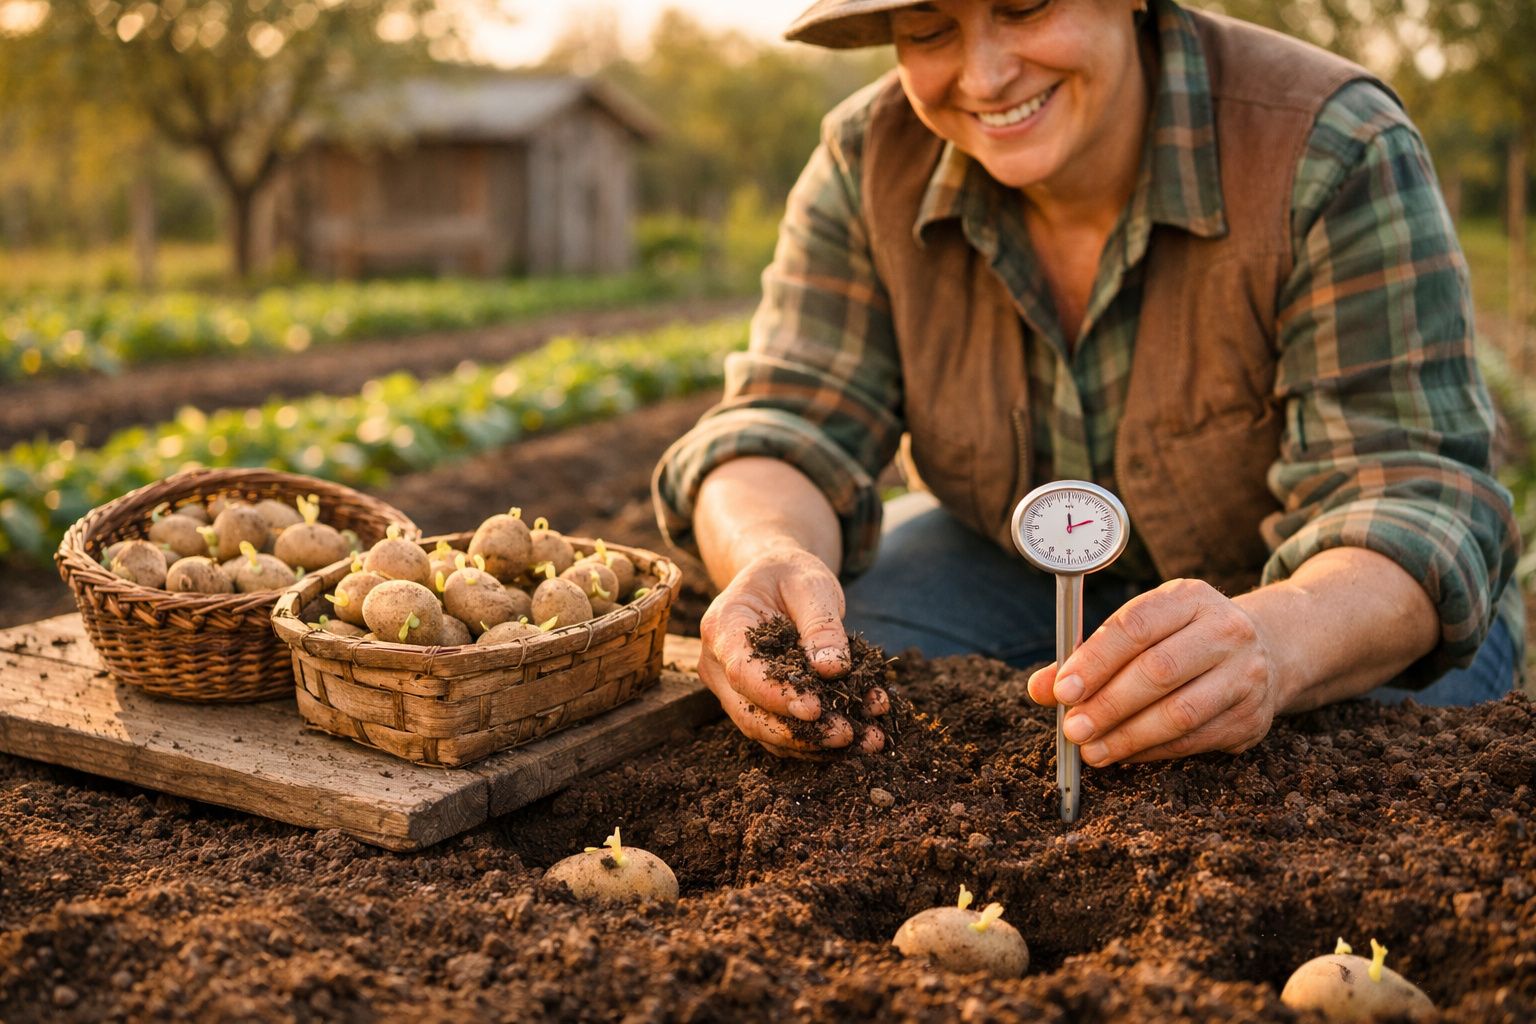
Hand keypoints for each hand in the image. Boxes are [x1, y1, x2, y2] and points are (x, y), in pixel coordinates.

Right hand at [698, 546, 887, 758]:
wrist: (776, 577)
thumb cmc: (790, 574)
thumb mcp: (811, 583)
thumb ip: (822, 624)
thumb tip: (833, 669)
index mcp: (722, 626)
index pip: (743, 672)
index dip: (777, 696)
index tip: (817, 709)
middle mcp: (717, 664)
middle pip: (750, 713)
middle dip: (800, 732)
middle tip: (849, 734)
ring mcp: (731, 689)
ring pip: (766, 732)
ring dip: (815, 744)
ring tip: (867, 740)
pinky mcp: (754, 704)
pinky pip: (781, 733)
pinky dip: (818, 740)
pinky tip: (859, 735)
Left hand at [1026, 579, 1283, 764]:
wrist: (1267, 650)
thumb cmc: (1182, 639)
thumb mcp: (1142, 630)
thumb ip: (1088, 656)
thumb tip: (1038, 689)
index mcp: (1189, 598)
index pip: (1136, 626)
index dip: (1095, 660)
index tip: (1062, 689)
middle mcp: (1225, 630)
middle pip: (1158, 671)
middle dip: (1108, 705)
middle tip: (1073, 729)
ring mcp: (1245, 674)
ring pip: (1179, 713)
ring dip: (1128, 737)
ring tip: (1091, 750)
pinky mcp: (1251, 716)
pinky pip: (1194, 740)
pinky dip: (1152, 751)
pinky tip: (1123, 754)